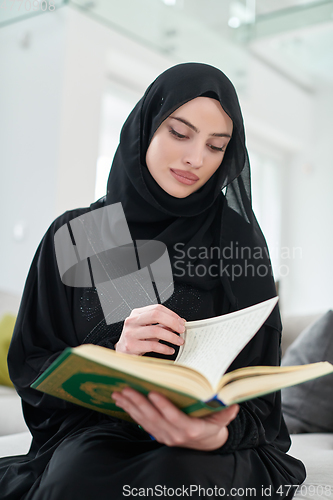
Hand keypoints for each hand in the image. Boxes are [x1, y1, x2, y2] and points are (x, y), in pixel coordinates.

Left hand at [112, 388, 238, 450]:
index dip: (163, 406)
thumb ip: (225, 412)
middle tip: (126, 389)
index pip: (174, 417)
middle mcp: (175, 434)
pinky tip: (122, 402)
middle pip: (154, 418)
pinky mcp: (158, 435)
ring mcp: (165, 436)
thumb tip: (233, 404)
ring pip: (145, 420)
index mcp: (191, 429)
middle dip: (138, 402)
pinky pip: (142, 423)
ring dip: (131, 406)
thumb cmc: (213, 427)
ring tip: (119, 393)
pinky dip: (131, 412)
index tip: (153, 393)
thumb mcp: (221, 421)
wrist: (206, 445)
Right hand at [114, 304, 184, 355]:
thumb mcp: (148, 329)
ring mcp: (131, 333)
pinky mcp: (131, 346)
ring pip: (155, 331)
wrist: (121, 352)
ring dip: (171, 336)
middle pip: (156, 315)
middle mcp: (132, 321)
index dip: (172, 314)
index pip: (157, 308)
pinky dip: (164, 348)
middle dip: (172, 322)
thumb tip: (179, 323)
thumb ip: (161, 324)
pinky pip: (152, 345)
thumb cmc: (136, 339)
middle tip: (181, 330)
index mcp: (137, 313)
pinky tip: (170, 350)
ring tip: (179, 341)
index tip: (181, 322)